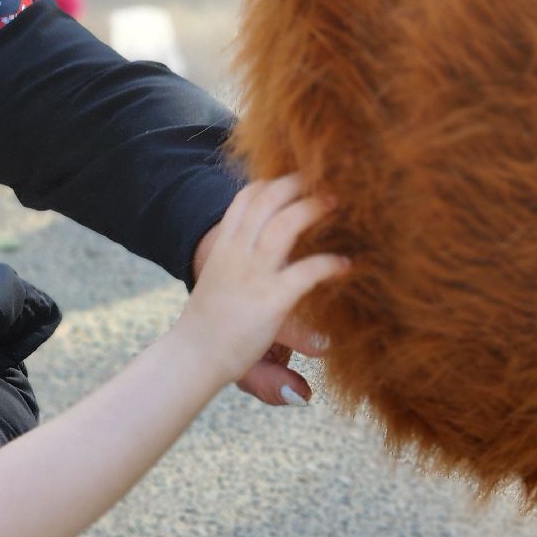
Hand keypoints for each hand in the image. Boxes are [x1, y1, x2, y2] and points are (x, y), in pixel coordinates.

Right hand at [175, 175, 347, 387]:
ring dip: (313, 209)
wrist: (191, 357)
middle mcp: (236, 254)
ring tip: (336, 204)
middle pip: (267, 201)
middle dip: (296, 184)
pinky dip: (330, 263)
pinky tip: (345, 265)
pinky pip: (307, 271)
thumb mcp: (216, 284)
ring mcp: (253, 275)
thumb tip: (256, 260)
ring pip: (285, 225)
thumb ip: (236, 267)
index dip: (271, 183)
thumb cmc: (204, 327)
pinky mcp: (271, 300)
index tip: (295, 178)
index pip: (244, 200)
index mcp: (222, 248)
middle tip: (324, 180)